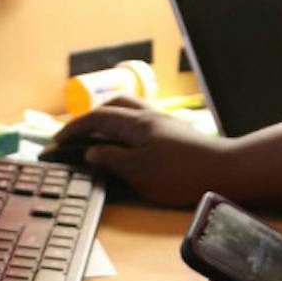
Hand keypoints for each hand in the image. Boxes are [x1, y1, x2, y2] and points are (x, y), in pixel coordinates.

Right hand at [50, 96, 229, 204]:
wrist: (226, 171)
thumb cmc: (182, 174)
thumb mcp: (139, 172)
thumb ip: (111, 159)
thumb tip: (90, 150)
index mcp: (137, 124)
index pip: (96, 118)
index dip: (73, 129)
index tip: (56, 143)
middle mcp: (149, 117)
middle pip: (113, 106)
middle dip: (89, 119)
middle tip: (74, 137)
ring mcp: (163, 123)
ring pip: (128, 111)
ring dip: (108, 120)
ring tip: (96, 138)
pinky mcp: (174, 133)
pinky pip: (140, 121)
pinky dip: (124, 128)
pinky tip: (126, 144)